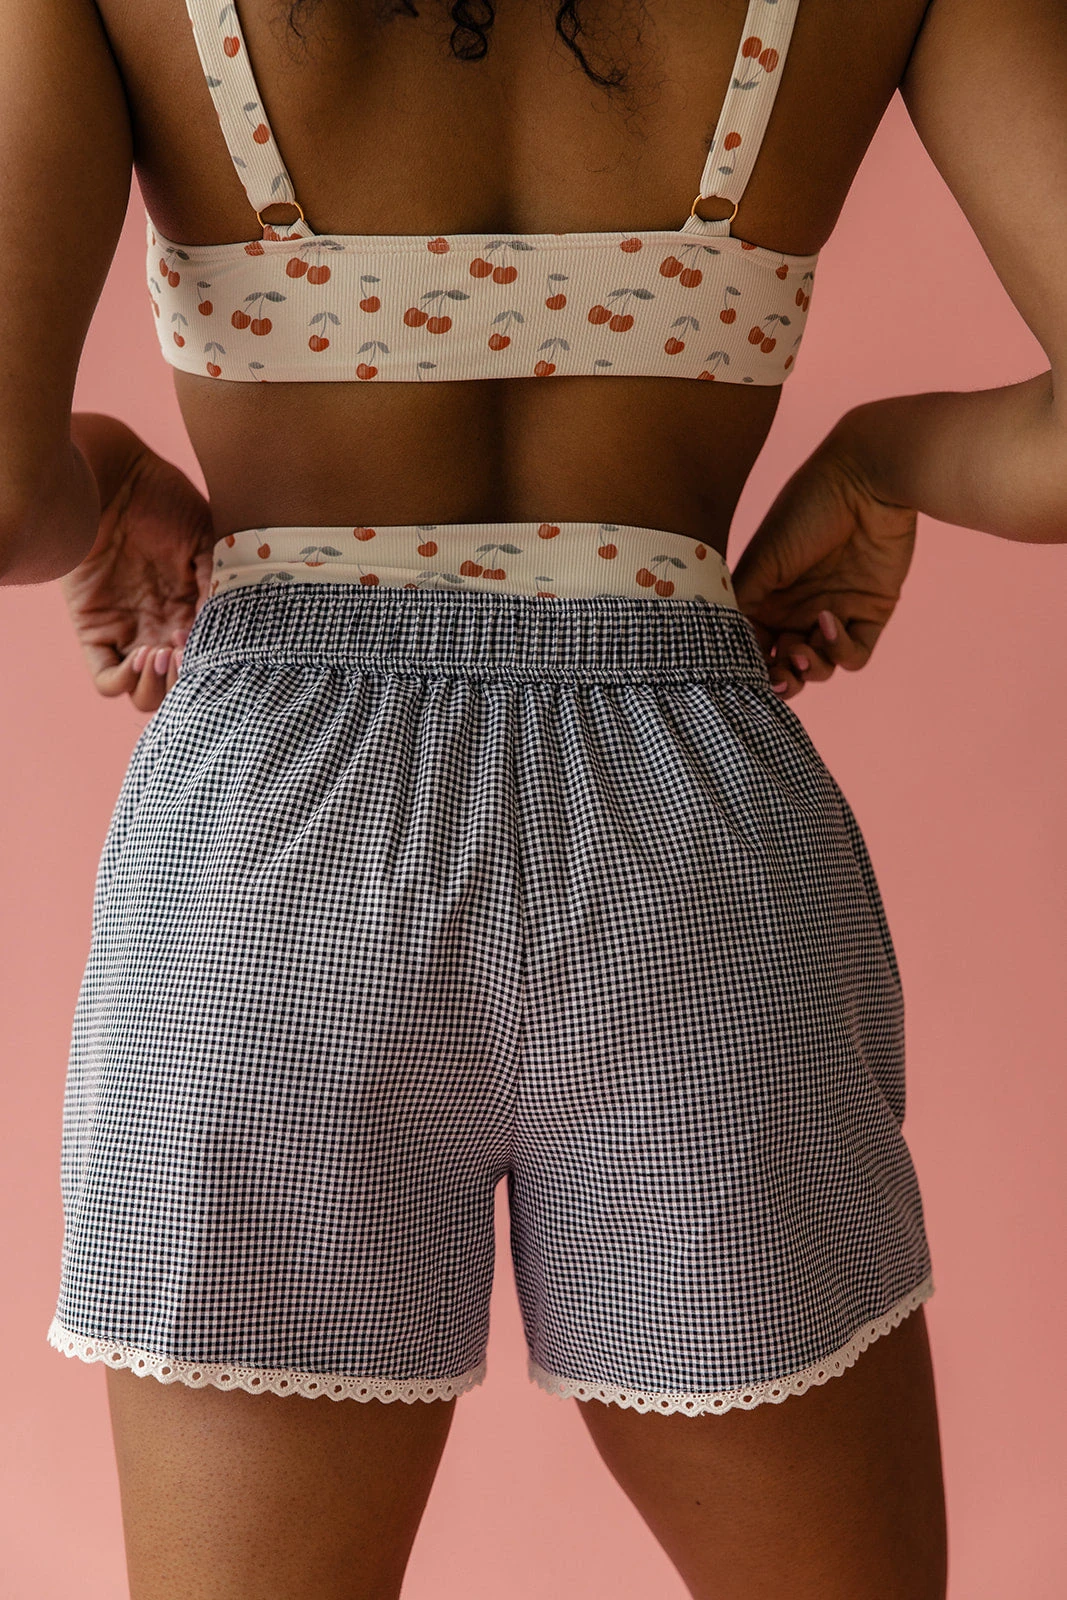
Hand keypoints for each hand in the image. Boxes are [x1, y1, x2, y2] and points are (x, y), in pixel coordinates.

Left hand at [59, 418, 215, 712]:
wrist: (113, 476)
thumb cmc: (166, 498)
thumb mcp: (208, 540)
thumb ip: (220, 584)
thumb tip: (228, 626)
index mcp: (193, 611)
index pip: (204, 660)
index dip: (210, 663)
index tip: (212, 644)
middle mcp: (161, 628)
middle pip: (174, 687)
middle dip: (183, 682)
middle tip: (184, 654)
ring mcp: (129, 632)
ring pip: (142, 692)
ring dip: (156, 687)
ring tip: (161, 655)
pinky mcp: (94, 630)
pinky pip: (106, 678)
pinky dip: (126, 680)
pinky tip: (141, 657)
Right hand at [731, 430, 917, 698]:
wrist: (866, 480)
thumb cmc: (805, 511)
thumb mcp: (761, 560)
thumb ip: (740, 605)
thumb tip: (719, 649)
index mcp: (765, 599)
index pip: (753, 648)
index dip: (750, 667)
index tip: (746, 673)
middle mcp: (797, 610)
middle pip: (786, 666)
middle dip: (782, 679)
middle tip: (781, 677)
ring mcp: (833, 613)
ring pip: (819, 668)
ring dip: (811, 669)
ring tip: (803, 652)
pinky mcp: (870, 613)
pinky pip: (855, 655)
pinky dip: (840, 650)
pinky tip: (830, 621)